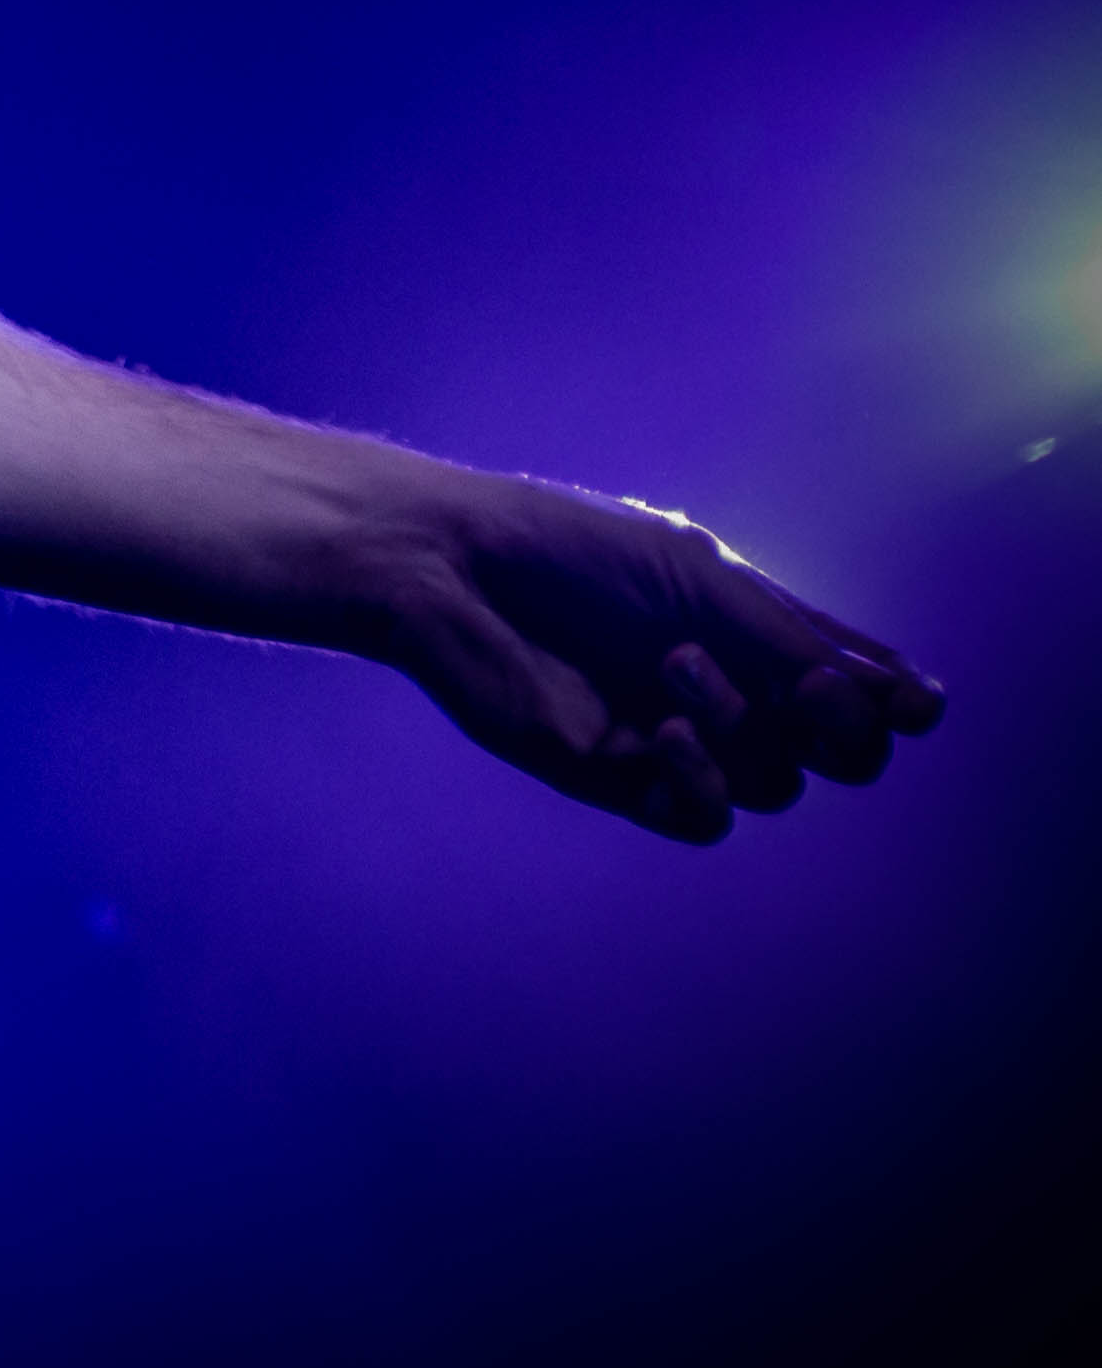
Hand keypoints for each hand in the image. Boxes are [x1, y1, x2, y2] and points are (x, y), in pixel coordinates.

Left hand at [387, 479, 945, 842]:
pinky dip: (702, 786)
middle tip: (812, 690)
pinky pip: (701, 819)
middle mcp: (725, 686)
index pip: (860, 683)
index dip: (896, 702)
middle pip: (842, 753)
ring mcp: (673, 735)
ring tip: (672, 666)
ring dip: (744, 730)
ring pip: (773, 783)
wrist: (453, 568)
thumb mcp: (698, 578)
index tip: (907, 700)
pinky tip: (660, 738)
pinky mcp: (615, 775)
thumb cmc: (567, 548)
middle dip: (848, 731)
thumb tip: (913, 705)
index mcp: (752, 626)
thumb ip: (796, 642)